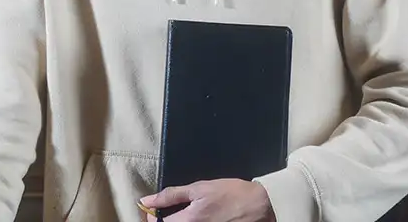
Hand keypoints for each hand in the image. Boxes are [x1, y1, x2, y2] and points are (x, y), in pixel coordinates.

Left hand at [139, 179, 274, 220]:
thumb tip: (146, 200)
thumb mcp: (199, 188)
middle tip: (167, 212)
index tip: (154, 209)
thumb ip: (171, 195)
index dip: (153, 217)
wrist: (261, 205)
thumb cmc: (231, 193)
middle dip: (165, 221)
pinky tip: (196, 218)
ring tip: (184, 214)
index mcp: (189, 221)